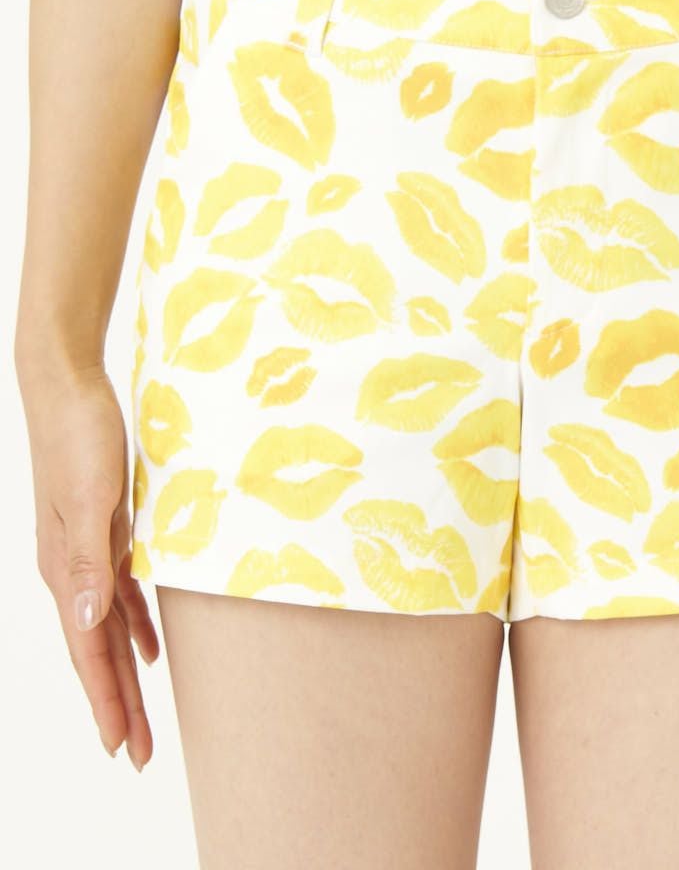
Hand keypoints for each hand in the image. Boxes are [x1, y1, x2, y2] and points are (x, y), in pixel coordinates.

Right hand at [18, 360, 158, 769]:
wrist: (67, 386)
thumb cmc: (79, 435)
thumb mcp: (90, 495)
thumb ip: (86, 559)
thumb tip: (87, 623)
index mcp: (66, 569)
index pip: (89, 650)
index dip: (108, 699)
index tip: (125, 746)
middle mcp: (71, 570)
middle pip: (99, 651)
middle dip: (119, 702)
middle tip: (142, 751)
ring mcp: (86, 551)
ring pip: (109, 629)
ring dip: (127, 673)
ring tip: (143, 714)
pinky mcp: (104, 531)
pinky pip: (120, 595)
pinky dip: (136, 626)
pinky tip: (152, 647)